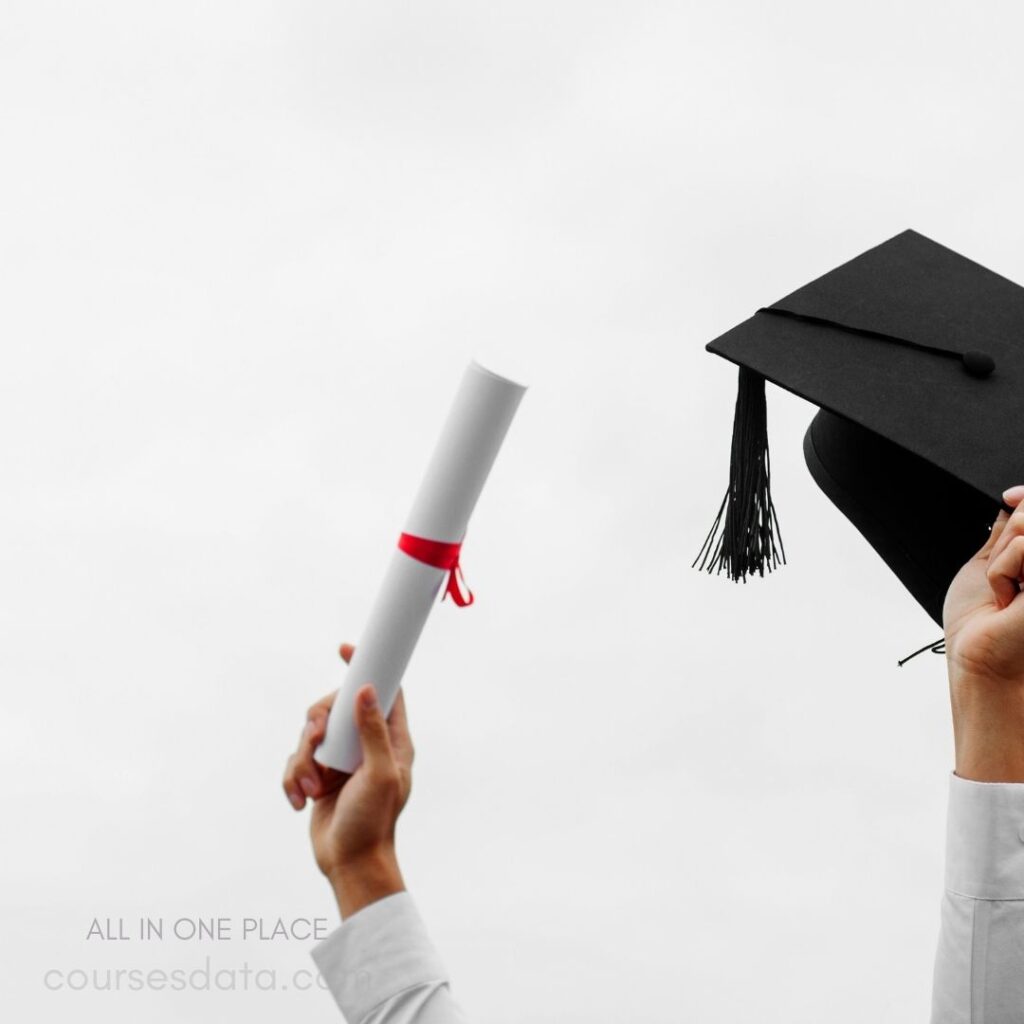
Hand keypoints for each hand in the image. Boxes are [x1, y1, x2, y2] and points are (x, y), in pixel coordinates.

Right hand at [282, 643, 414, 916]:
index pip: (385, 691)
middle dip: (317, 722)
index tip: (345, 650)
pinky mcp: (318, 777)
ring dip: (303, 761)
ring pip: (310, 735)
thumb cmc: (374, 822)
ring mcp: (340, 760)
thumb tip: (366, 689)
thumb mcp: (380, 775)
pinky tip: (300, 801)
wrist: (350, 864)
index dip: (367, 667)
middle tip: (315, 738)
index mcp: (391, 740)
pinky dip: (293, 779)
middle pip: (334, 708)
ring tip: (311, 789)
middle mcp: (365, 745)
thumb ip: (373, 732)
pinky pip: (296, 762)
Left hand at [943, 485, 1023, 780]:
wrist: (983, 666)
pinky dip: (1003, 570)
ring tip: (1007, 593)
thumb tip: (1015, 496)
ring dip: (1003, 558)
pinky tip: (1008, 599)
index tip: (1008, 499)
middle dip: (1011, 534)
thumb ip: (1010, 532)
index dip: (1022, 499)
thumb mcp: (992, 566)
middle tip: (1005, 578)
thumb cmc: (985, 626)